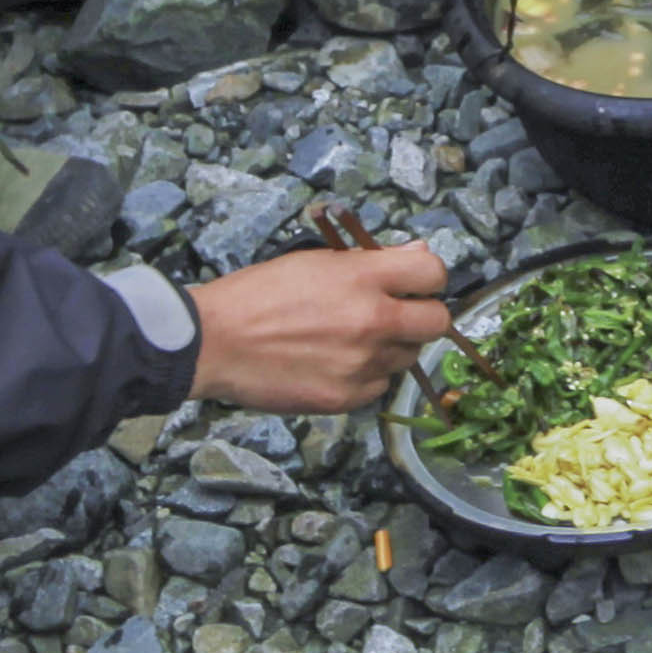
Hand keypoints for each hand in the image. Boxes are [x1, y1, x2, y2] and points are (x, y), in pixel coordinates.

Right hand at [189, 241, 453, 407]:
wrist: (214, 342)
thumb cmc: (258, 295)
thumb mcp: (315, 262)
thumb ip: (371, 261)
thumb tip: (417, 254)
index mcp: (363, 278)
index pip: (433, 272)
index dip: (427, 277)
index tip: (414, 283)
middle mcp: (372, 321)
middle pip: (437, 323)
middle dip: (422, 317)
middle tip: (397, 315)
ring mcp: (362, 363)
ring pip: (407, 357)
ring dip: (391, 348)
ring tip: (351, 340)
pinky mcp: (347, 398)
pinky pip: (379, 386)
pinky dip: (366, 377)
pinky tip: (335, 364)